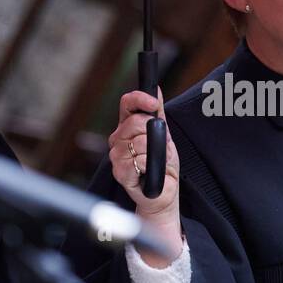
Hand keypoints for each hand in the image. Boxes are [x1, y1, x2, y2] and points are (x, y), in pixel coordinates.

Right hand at [108, 88, 181, 265]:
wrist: (163, 193)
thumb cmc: (163, 165)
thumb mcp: (165, 135)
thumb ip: (158, 113)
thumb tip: (155, 89)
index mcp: (128, 127)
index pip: (127, 103)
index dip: (140, 99)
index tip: (153, 103)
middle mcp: (118, 139)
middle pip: (135, 122)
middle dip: (153, 133)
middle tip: (159, 146)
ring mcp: (117, 156)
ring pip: (138, 141)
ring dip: (154, 152)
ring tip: (155, 161)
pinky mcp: (119, 172)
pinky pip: (139, 159)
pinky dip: (150, 165)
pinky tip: (149, 171)